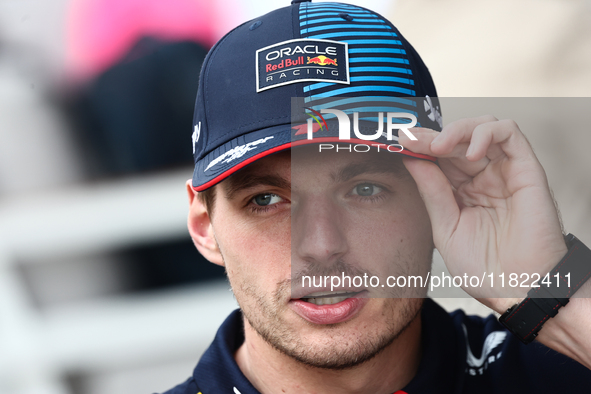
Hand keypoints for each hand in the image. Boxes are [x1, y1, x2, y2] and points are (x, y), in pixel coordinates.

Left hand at [399, 116, 567, 311]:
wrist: (518, 290)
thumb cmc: (486, 268)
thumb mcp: (446, 226)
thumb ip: (432, 191)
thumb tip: (411, 158)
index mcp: (463, 191)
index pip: (441, 157)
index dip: (421, 146)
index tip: (400, 141)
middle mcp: (484, 177)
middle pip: (458, 139)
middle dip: (432, 137)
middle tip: (413, 141)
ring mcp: (505, 171)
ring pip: (483, 127)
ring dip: (458, 130)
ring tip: (440, 147)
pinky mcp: (526, 169)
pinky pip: (510, 133)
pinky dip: (487, 133)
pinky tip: (470, 153)